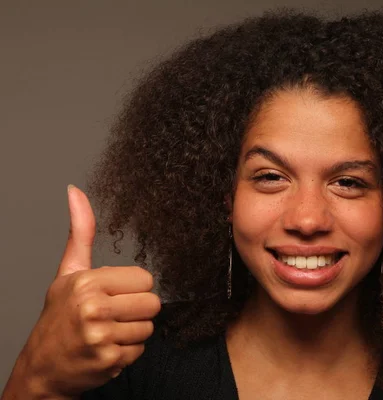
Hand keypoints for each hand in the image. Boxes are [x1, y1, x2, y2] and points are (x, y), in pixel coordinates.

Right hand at [3, 185, 160, 398]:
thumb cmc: (59, 317)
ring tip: (108, 331)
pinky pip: (140, 349)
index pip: (145, 279)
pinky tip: (106, 348)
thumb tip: (75, 191)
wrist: (42, 367)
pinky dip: (127, 352)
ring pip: (148, 327)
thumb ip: (81, 233)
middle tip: (113, 315)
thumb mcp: (69, 272)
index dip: (133, 288)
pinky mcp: (109, 360)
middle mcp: (93, 308)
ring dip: (132, 331)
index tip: (113, 295)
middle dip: (137, 310)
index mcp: (87, 282)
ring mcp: (101, 336)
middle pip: (152, 303)